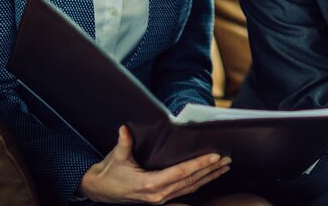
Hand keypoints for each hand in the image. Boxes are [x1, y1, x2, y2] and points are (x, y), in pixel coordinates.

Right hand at [78, 125, 230, 203]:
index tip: (214, 156)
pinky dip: (199, 182)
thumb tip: (125, 129)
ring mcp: (161, 199)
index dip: (199, 165)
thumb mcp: (117, 157)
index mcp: (150, 184)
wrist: (100, 190)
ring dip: (209, 177)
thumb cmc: (110, 172)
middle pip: (191, 181)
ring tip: (224, 167)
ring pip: (191, 188)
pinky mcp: (161, 199)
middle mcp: (159, 194)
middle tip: (227, 159)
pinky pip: (185, 191)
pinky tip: (209, 176)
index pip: (181, 173)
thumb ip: (124, 143)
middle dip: (210, 170)